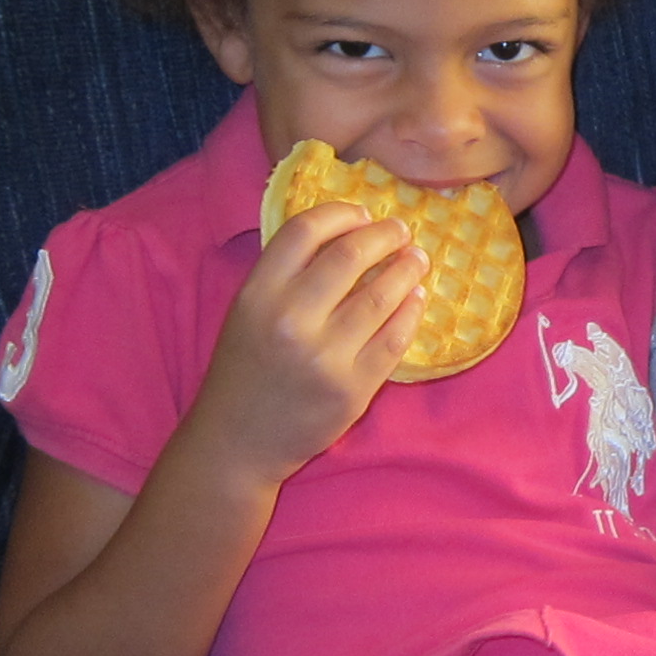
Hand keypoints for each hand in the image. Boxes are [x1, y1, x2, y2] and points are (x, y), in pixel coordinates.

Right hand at [186, 200, 427, 485]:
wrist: (238, 442)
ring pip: (383, 294)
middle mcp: (291, 320)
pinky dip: (411, 311)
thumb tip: (345, 231)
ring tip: (416, 260)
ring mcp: (326, 356)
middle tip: (400, 231)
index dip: (340, 213)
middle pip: (351, 254)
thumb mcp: (248, 312)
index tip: (362, 213)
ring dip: (408, 269)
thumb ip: (285, 274)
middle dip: (385, 235)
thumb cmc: (245, 370)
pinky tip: (415, 298)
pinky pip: (396, 338)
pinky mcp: (354, 389)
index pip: (305, 230)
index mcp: (258, 294)